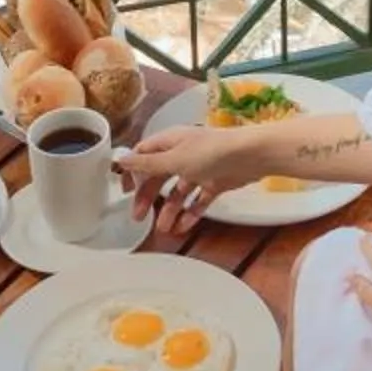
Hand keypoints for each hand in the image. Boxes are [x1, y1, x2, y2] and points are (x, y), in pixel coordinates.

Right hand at [119, 123, 257, 221]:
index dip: (132, 172)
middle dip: (148, 196)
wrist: (250, 155)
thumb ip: (147, 163)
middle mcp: (183, 154)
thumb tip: (121, 159)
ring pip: (178, 191)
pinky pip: (198, 199)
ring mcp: (200, 169)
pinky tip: (183, 226)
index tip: (122, 190)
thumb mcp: (173, 159)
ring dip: (170, 209)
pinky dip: (190, 212)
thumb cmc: (211, 151)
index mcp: (170, 142)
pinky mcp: (215, 182)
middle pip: (159, 176)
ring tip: (164, 228)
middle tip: (139, 217)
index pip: (144, 155)